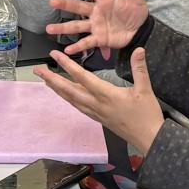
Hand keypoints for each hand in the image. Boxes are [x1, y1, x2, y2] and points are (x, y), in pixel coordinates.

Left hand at [34, 47, 162, 156]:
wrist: (149, 139)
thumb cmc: (147, 115)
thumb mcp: (145, 90)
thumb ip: (140, 68)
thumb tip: (139, 48)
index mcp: (106, 95)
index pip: (82, 77)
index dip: (67, 65)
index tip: (54, 55)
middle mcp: (96, 104)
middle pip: (69, 91)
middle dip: (52, 79)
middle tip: (38, 70)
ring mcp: (95, 113)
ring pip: (71, 99)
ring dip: (57, 89)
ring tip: (46, 80)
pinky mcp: (98, 118)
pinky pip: (78, 106)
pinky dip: (68, 98)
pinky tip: (65, 95)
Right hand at [47, 0, 147, 57]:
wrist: (141, 30)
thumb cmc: (136, 11)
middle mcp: (96, 11)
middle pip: (78, 7)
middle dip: (65, 4)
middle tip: (52, 2)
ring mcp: (96, 26)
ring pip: (77, 26)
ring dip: (63, 28)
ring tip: (49, 29)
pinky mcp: (99, 38)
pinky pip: (86, 42)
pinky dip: (77, 47)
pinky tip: (67, 50)